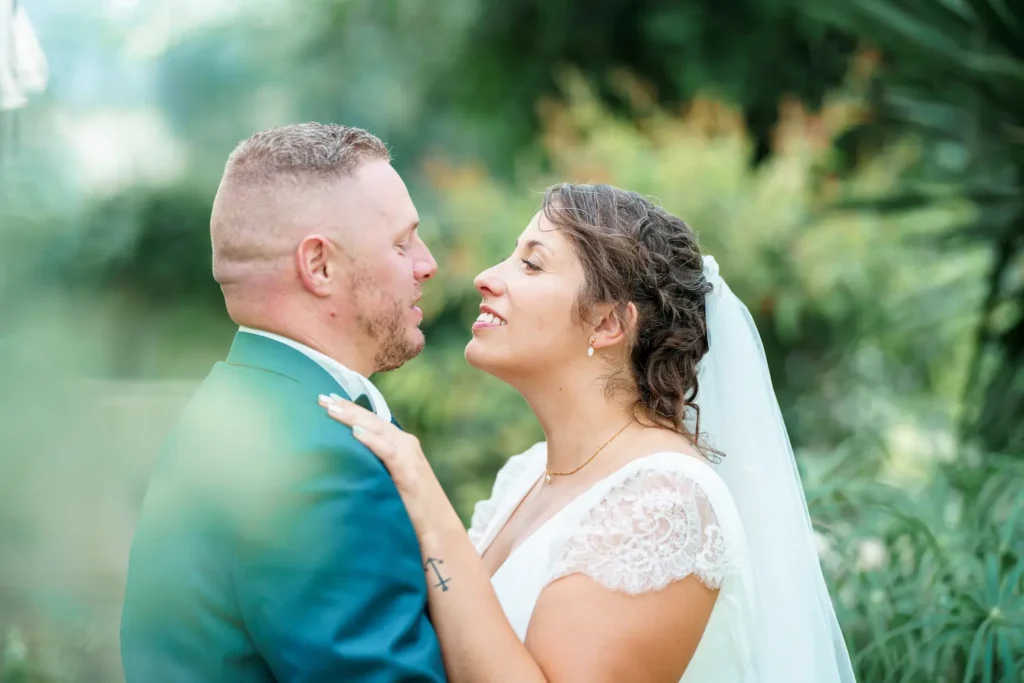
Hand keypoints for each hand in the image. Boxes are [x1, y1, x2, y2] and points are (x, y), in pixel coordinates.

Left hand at [318, 393, 440, 532]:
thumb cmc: (411, 508)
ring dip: (354, 418)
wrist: (438, 528)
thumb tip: (347, 461)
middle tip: (322, 398)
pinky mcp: (409, 472)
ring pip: (378, 430)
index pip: (372, 422)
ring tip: (333, 409)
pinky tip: (356, 432)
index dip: (351, 410)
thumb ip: (375, 466)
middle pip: (372, 420)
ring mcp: (409, 456)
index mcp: (401, 445)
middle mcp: (406, 444)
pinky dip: (372, 440)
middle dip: (346, 408)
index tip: (328, 401)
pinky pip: (387, 451)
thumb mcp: (390, 481)